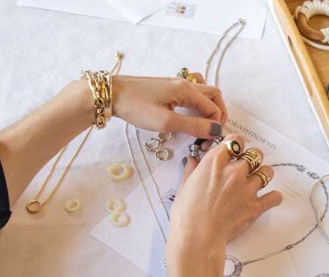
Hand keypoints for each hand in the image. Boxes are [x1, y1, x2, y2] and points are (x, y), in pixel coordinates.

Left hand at [111, 74, 227, 138]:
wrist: (110, 94)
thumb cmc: (136, 107)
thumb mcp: (166, 122)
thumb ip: (193, 126)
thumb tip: (216, 130)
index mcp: (187, 90)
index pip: (214, 107)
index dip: (216, 125)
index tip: (209, 140)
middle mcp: (185, 83)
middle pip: (213, 95)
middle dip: (218, 113)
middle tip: (212, 131)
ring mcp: (176, 83)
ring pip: (203, 90)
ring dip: (209, 105)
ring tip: (205, 121)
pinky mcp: (167, 87)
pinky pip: (191, 90)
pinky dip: (197, 100)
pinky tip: (189, 112)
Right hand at [167, 136, 282, 264]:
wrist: (197, 237)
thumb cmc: (187, 214)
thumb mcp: (184, 186)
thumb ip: (192, 170)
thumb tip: (193, 161)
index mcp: (215, 163)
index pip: (234, 141)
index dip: (236, 144)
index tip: (235, 149)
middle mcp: (234, 172)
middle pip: (255, 154)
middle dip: (252, 159)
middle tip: (246, 167)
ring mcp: (247, 189)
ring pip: (267, 172)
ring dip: (263, 175)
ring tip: (257, 181)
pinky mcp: (256, 206)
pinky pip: (275, 196)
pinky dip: (274, 197)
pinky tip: (268, 199)